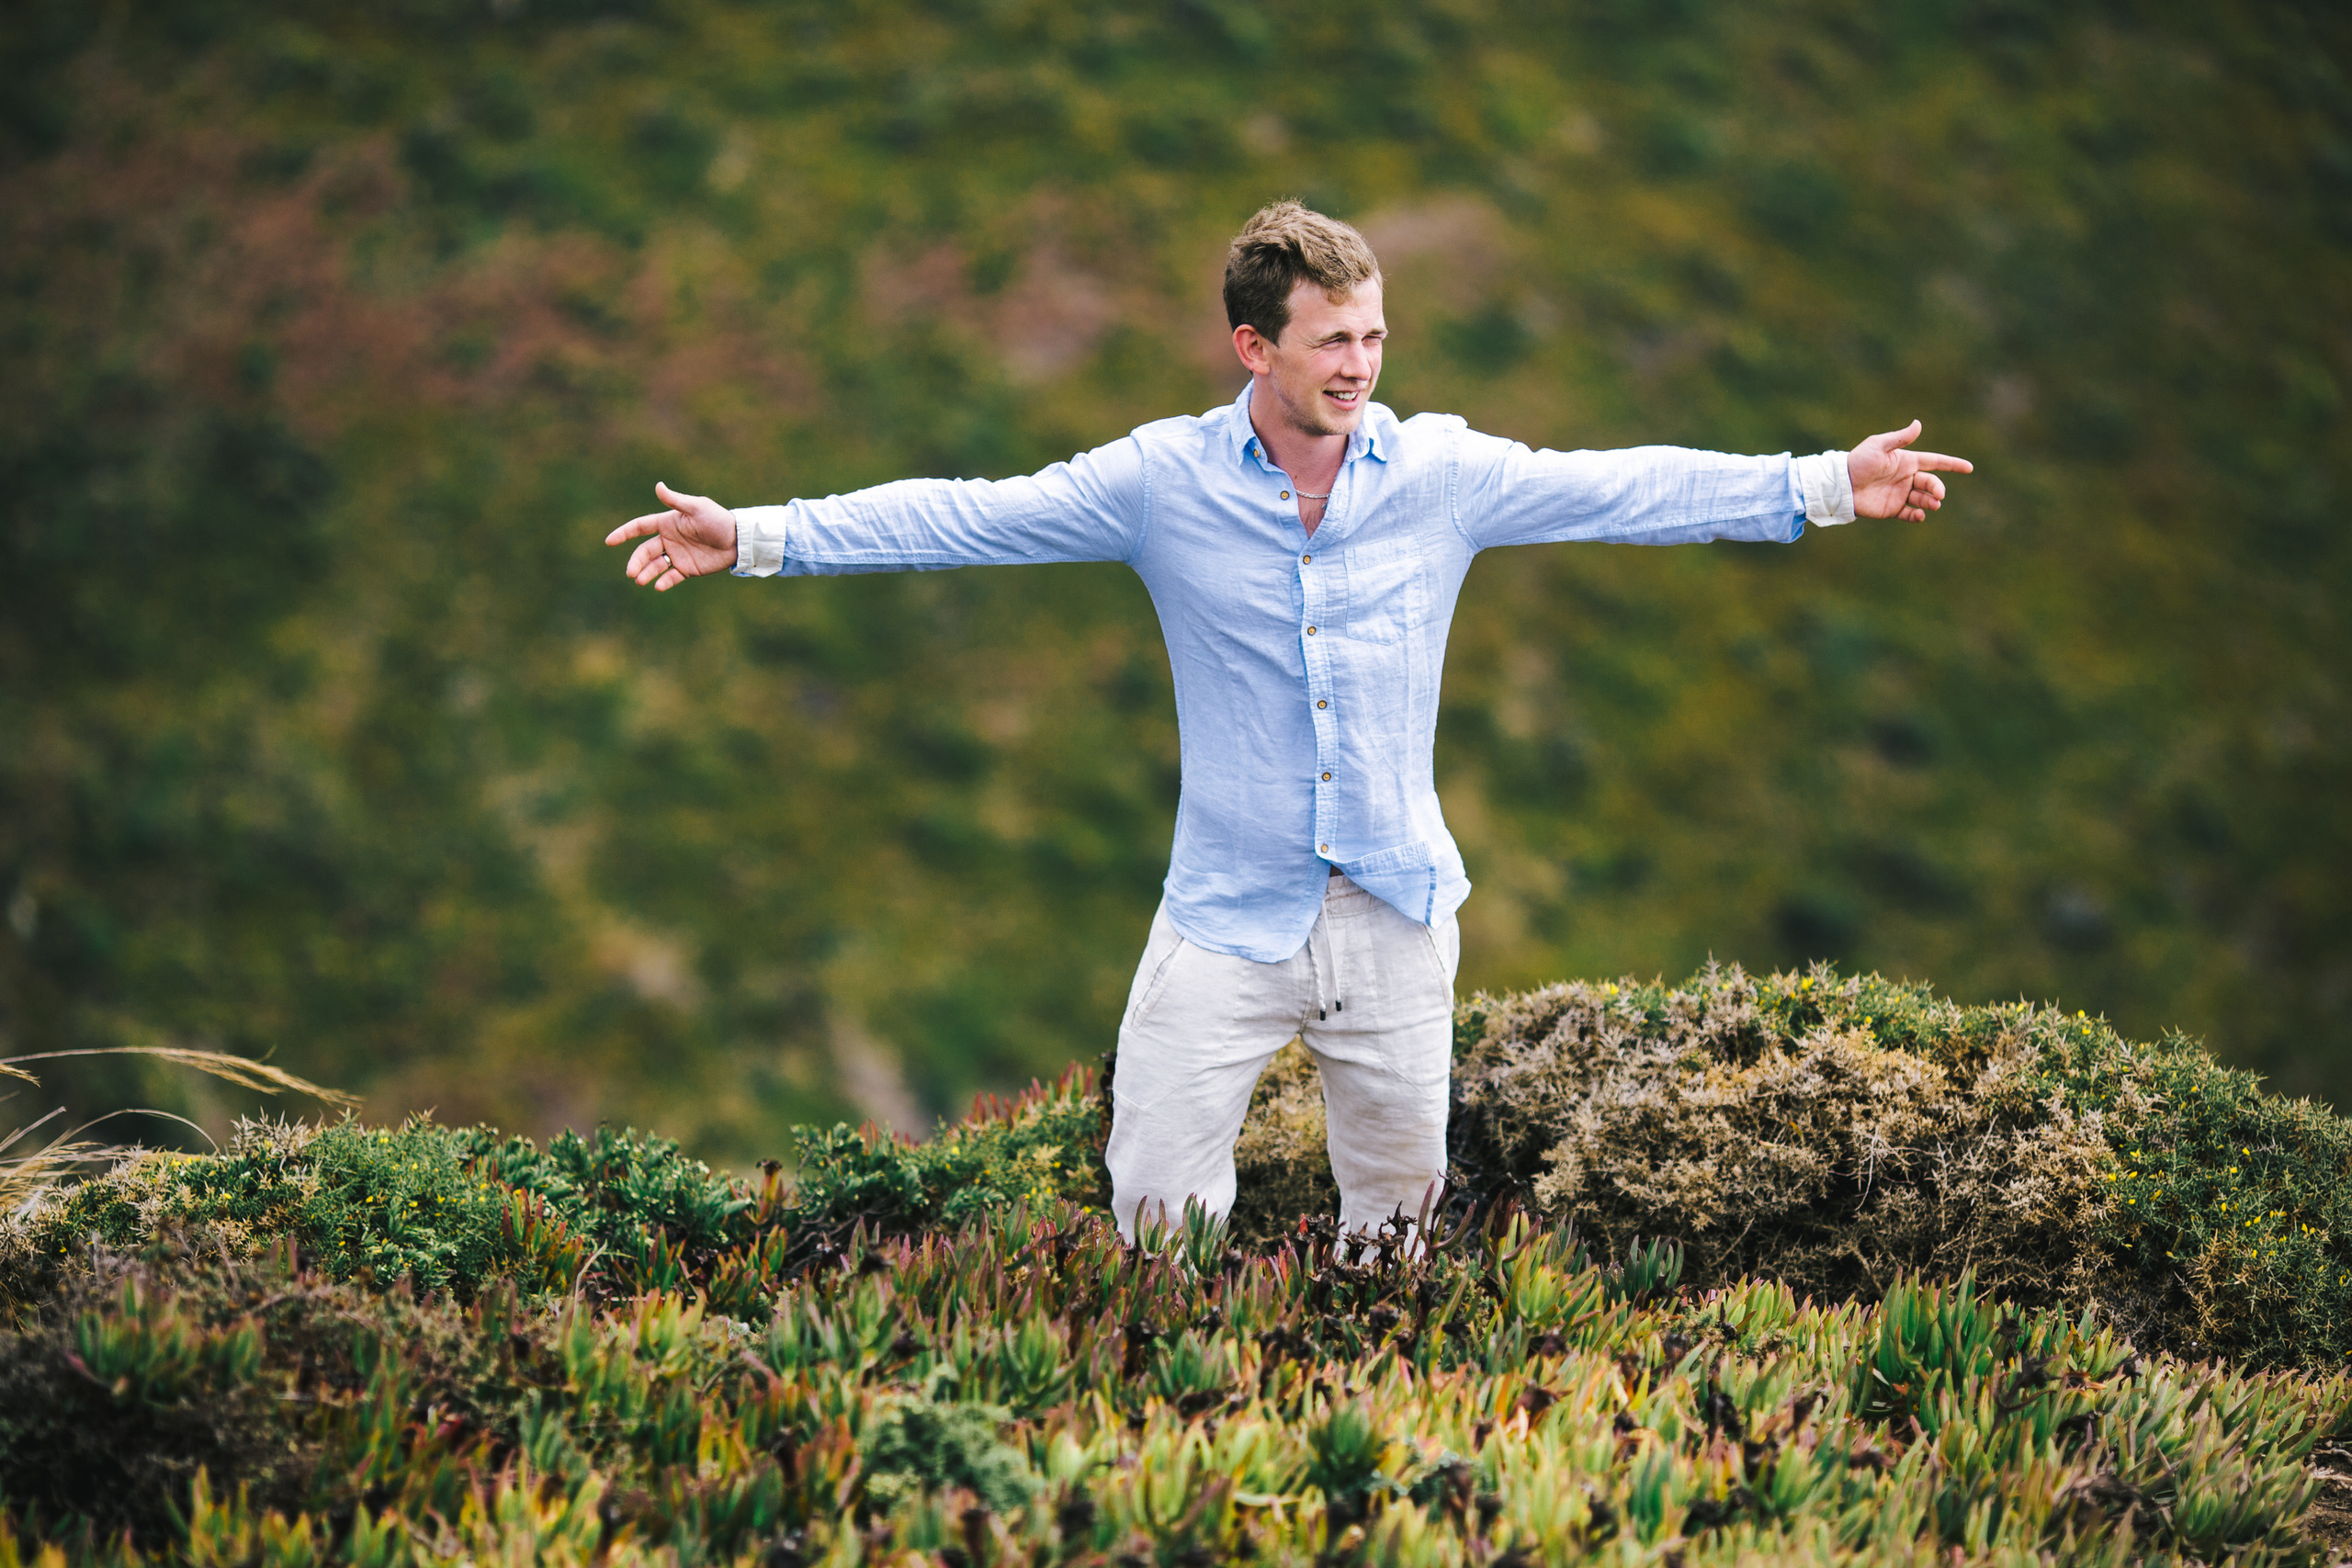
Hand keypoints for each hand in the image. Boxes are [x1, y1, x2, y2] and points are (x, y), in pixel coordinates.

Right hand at [605, 481, 738, 588]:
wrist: (738, 540)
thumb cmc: (718, 520)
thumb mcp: (697, 508)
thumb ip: (675, 501)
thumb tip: (658, 485)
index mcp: (668, 523)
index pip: (640, 527)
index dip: (624, 533)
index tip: (609, 541)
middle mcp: (669, 540)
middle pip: (645, 551)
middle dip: (636, 561)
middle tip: (631, 573)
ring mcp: (677, 555)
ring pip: (656, 566)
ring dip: (646, 573)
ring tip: (640, 580)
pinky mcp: (688, 569)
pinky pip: (671, 577)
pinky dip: (664, 582)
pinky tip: (658, 586)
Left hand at [1848, 421, 1972, 521]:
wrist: (1840, 485)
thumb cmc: (1858, 462)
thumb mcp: (1878, 446)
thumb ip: (1900, 438)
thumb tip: (1919, 423)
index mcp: (1906, 461)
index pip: (1935, 461)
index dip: (1952, 464)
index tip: (1969, 467)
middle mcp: (1906, 478)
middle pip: (1931, 483)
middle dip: (1938, 488)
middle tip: (1938, 495)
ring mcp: (1900, 494)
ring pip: (1924, 499)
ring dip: (1931, 502)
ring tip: (1932, 505)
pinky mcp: (1892, 509)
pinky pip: (1910, 514)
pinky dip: (1918, 515)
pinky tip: (1920, 515)